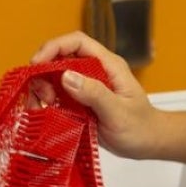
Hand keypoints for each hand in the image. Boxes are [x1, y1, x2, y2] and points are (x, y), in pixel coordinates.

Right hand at [30, 32, 163, 159]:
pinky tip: (46, 113)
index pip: (77, 42)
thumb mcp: (118, 112)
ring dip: (43, 89)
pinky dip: (47, 103)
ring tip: (44, 107)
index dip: (54, 47)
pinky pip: (58, 96)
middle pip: (61, 58)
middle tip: (43, 96)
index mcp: (107, 65)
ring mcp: (87, 87)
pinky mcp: (81, 102)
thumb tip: (66, 76)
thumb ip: (94, 94)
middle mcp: (95, 71)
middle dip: (45, 72)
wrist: (148, 144)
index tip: (37, 63)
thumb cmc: (140, 127)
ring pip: (56, 78)